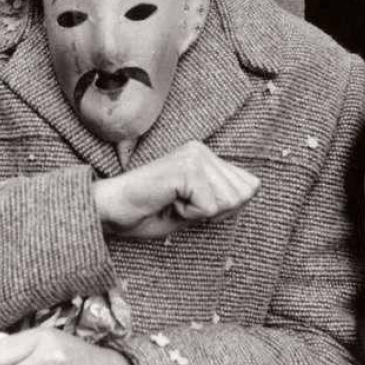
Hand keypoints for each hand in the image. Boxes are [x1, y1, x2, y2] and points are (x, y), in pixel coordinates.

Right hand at [92, 140, 258, 238]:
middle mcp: (201, 149)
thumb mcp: (196, 207)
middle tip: (177, 204)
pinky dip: (189, 215)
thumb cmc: (147, 212)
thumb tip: (255, 187)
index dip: (221, 208)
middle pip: (241, 195)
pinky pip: (209, 208)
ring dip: (199, 213)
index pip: (247, 186)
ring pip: (228, 202)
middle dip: (213, 211)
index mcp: (204, 154)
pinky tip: (167, 203)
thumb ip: (225, 197)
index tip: (186, 204)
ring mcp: (193, 156)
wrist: (110, 211)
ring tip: (170, 202)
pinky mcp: (186, 169)